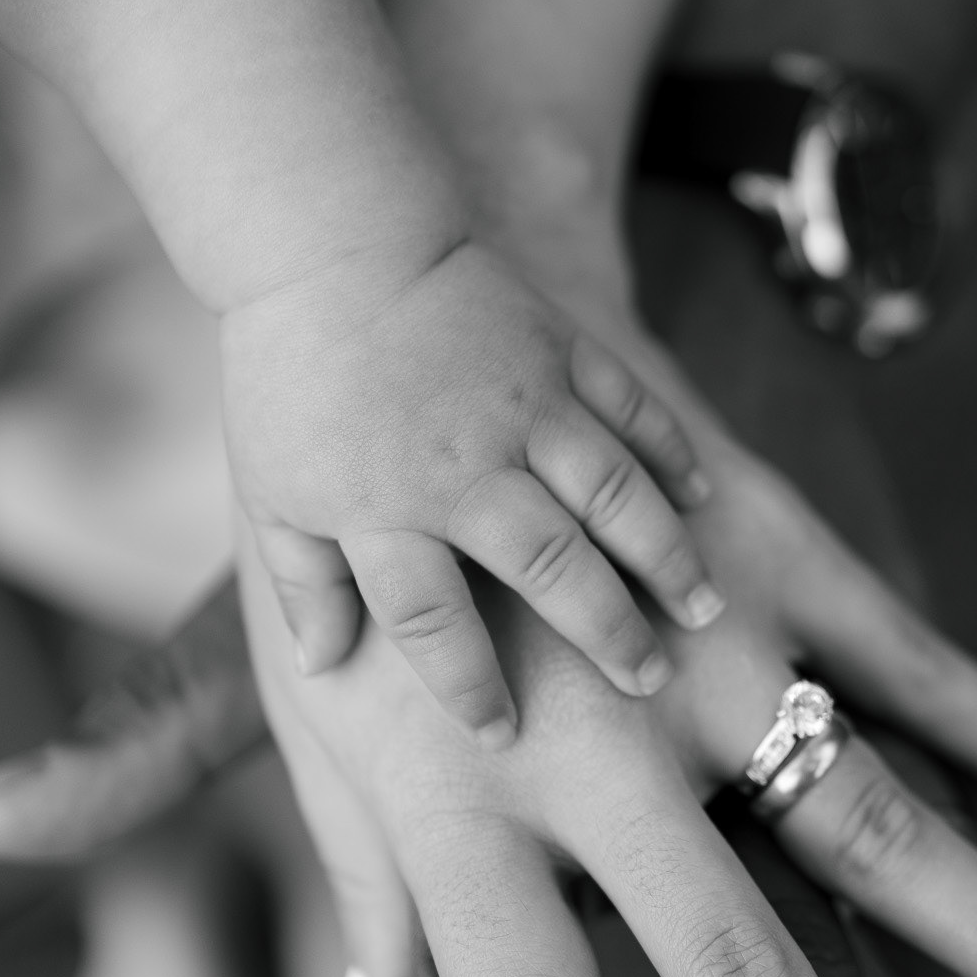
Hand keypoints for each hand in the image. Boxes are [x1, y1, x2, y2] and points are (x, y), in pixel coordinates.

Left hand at [221, 235, 724, 739]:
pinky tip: (702, 496)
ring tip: (704, 607)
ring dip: (665, 554)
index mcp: (383, 509)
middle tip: (650, 681)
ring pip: (613, 493)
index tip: (503, 737)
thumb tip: (320, 670)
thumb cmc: (295, 377)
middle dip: (606, 632)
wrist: (333, 240)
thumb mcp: (273, 491)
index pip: (431, 623)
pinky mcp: (560, 350)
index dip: (468, 688)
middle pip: (549, 565)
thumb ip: (303, 584)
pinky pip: (631, 410)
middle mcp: (463, 466)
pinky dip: (672, 453)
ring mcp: (522, 404)